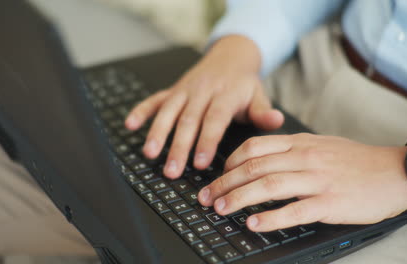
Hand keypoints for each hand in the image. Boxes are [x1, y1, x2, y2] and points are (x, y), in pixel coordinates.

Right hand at [125, 36, 283, 178]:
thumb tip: (276, 120)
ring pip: (169, 111)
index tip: (199, 163)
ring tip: (150, 154)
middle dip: (178, 146)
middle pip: (188, 120)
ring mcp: (184, 90)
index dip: (206, 141)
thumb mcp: (259, 95)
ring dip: (157, 133)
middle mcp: (202, 91)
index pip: (214, 119)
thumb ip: (263, 111)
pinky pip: (155, 99)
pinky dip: (141, 111)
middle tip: (172, 170)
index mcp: (225, 94)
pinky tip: (130, 124)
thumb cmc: (243, 84)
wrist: (230, 57)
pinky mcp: (172, 90)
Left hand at [198, 133, 406, 231]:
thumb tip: (260, 159)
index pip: (254, 146)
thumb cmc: (355, 160)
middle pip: (254, 167)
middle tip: (206, 196)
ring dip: (239, 199)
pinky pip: (294, 210)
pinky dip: (270, 218)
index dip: (230, 161)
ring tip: (221, 209)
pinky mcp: (329, 202)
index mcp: (300, 142)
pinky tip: (253, 224)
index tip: (218, 174)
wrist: (393, 171)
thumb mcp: (319, 144)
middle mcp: (304, 158)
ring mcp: (317, 180)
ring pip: (268, 186)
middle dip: (225, 182)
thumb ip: (290, 149)